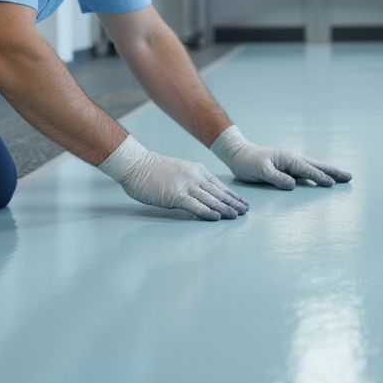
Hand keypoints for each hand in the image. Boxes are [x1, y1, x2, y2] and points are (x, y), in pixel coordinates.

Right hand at [98, 136, 248, 220]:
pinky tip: (217, 217)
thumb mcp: (180, 171)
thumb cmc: (154, 171)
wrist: (137, 165)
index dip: (232, 195)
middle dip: (233, 203)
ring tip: (236, 216)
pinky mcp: (175, 195)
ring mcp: (186, 185)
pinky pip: (195, 205)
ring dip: (224, 209)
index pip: (219, 185)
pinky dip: (207, 212)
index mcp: (197, 170)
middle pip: (218, 192)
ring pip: (210, 199)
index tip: (242, 203)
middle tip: (245, 211)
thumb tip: (203, 194)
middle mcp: (195, 177)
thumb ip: (192, 181)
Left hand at [210, 126, 352, 189]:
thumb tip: (292, 185)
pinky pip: (307, 171)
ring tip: (343, 177)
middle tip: (349, 177)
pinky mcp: (289, 167)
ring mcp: (292, 162)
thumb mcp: (260, 171)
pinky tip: (323, 179)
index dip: (320, 177)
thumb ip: (276, 178)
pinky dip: (318, 174)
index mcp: (288, 158)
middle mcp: (293, 159)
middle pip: (317, 166)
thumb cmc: (248, 163)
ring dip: (329, 172)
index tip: (332, 183)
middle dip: (333, 172)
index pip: (307, 170)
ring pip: (314, 167)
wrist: (240, 154)